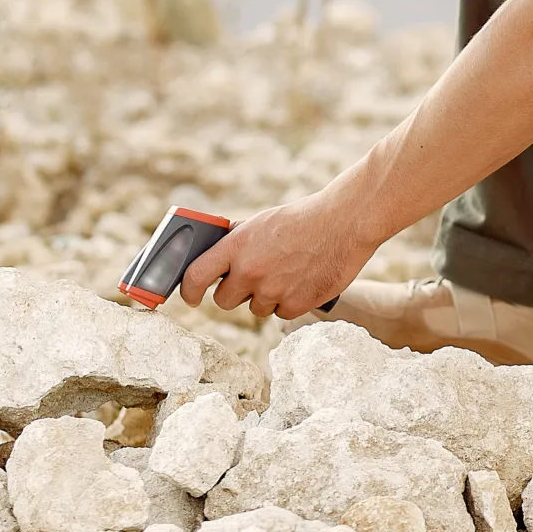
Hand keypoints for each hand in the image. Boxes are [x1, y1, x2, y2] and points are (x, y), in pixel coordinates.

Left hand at [177, 191, 379, 319]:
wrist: (344, 223)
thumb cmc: (302, 219)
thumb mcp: (262, 222)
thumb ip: (237, 241)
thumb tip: (216, 258)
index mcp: (237, 246)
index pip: (196, 276)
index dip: (188, 290)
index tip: (190, 297)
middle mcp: (250, 271)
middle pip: (224, 300)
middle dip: (235, 292)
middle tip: (252, 278)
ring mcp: (273, 291)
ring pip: (256, 308)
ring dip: (266, 296)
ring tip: (287, 272)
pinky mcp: (295, 304)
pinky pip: (281, 313)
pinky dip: (290, 301)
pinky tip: (302, 279)